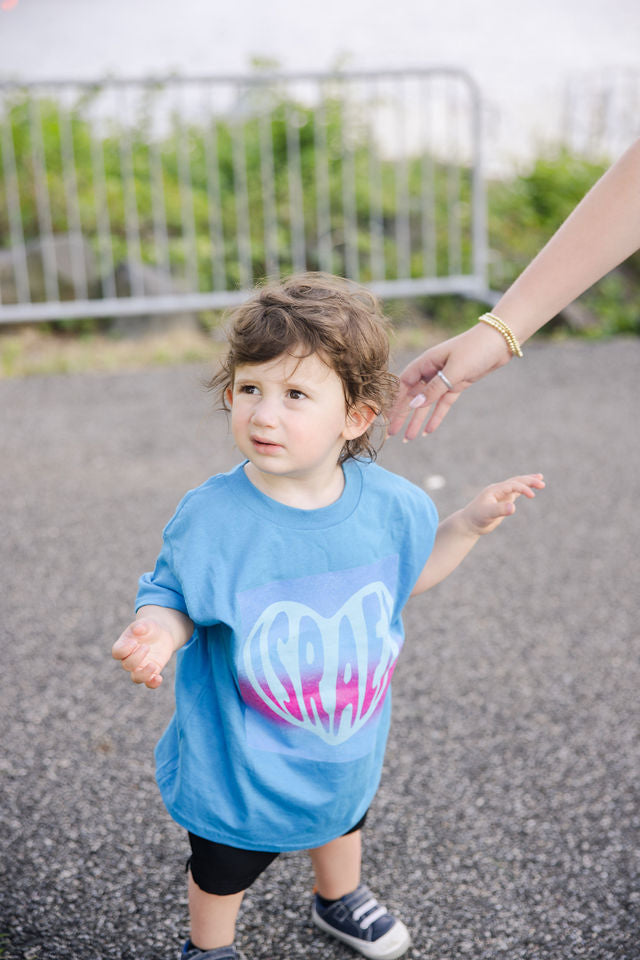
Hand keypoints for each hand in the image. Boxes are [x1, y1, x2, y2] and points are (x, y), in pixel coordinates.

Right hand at [111, 618, 175, 688]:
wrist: (162, 633)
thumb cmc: (149, 627)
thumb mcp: (147, 623)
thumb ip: (141, 625)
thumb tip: (137, 629)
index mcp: (124, 645)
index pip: (117, 653)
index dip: (124, 650)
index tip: (135, 641)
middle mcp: (129, 658)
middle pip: (127, 665)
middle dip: (137, 657)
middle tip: (147, 646)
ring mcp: (140, 666)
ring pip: (136, 678)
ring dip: (144, 674)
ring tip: (153, 665)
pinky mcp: (151, 672)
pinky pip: (149, 683)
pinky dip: (153, 683)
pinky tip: (159, 678)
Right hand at [388, 324, 511, 439]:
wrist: (501, 341)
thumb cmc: (475, 349)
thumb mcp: (455, 370)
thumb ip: (435, 388)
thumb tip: (414, 405)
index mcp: (426, 362)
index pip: (404, 384)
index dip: (396, 402)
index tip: (390, 419)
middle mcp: (431, 371)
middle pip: (413, 397)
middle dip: (402, 416)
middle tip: (392, 434)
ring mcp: (444, 378)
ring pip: (427, 404)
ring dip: (417, 421)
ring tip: (409, 438)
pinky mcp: (457, 384)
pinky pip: (442, 404)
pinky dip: (436, 417)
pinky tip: (428, 431)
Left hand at [462, 474, 544, 535]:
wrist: (469, 523)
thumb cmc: (476, 518)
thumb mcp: (488, 514)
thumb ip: (499, 510)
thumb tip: (513, 508)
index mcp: (495, 490)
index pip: (512, 485)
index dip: (523, 488)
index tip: (532, 495)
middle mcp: (498, 490)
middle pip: (516, 481)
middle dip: (529, 481)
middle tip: (542, 482)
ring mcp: (500, 495)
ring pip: (516, 485)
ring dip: (528, 482)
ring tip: (540, 479)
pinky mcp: (502, 501)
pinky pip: (515, 492)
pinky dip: (523, 490)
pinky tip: (529, 491)